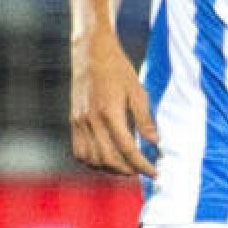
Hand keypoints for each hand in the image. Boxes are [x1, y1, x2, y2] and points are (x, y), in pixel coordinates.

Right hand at [69, 29, 157, 177]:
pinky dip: (93, 161)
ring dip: (109, 168)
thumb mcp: (138, 91)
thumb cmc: (118, 70)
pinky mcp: (73, 121)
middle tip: (142, 171)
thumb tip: (155, 142)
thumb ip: (145, 119)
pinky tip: (107, 158)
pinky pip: (79, 151)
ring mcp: (79, 122)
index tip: (154, 172)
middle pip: (108, 158)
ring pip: (91, 159)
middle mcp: (91, 121)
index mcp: (110, 113)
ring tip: (126, 166)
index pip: (126, 149)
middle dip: (127, 170)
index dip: (141, 165)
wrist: (91, 54)